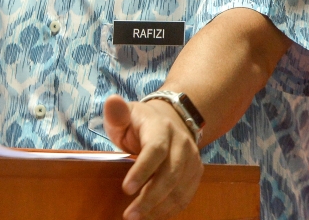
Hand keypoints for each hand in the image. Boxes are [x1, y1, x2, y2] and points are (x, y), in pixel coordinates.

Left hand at [103, 94, 203, 219]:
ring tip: (138, 218)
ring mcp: (192, 158)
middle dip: (150, 197)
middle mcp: (181, 142)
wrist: (171, 119)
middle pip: (170, 174)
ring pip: (180, 188)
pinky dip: (170, 210)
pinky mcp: (196, 171)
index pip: (155, 150)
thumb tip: (112, 101)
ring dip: (160, 208)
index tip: (126, 189)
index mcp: (161, 127)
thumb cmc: (140, 121)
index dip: (142, 170)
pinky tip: (153, 216)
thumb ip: (117, 113)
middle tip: (130, 215)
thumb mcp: (124, 114)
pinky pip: (186, 195)